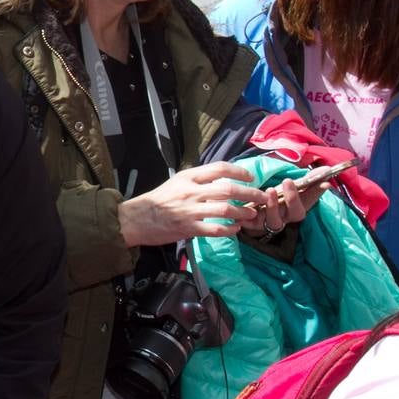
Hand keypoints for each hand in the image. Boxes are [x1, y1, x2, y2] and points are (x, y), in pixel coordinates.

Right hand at [118, 162, 269, 247]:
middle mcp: (191, 191)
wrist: (136, 219)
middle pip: (228, 189)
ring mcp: (190, 210)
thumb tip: (223, 179)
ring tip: (252, 214)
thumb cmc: (158, 200)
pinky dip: (229, 229)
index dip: (239, 172)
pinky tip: (235, 229)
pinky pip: (215, 229)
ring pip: (225, 209)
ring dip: (243, 212)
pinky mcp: (188, 228)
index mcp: (188, 177)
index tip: (251, 177)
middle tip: (262, 196)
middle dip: (250, 193)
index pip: (219, 169)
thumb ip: (198, 180)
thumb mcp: (177, 182)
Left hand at [238, 168, 332, 237]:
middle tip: (288, 181)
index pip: (311, 201)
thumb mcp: (290, 187)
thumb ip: (307, 179)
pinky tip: (246, 208)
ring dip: (273, 206)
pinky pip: (252, 225)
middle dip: (293, 198)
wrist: (252, 214)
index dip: (317, 193)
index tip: (324, 183)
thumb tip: (327, 169)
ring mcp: (271, 222)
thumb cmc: (276, 197)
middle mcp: (287, 217)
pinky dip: (248, 219)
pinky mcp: (254, 226)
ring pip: (275, 220)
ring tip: (270, 190)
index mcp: (297, 207)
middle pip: (296, 213)